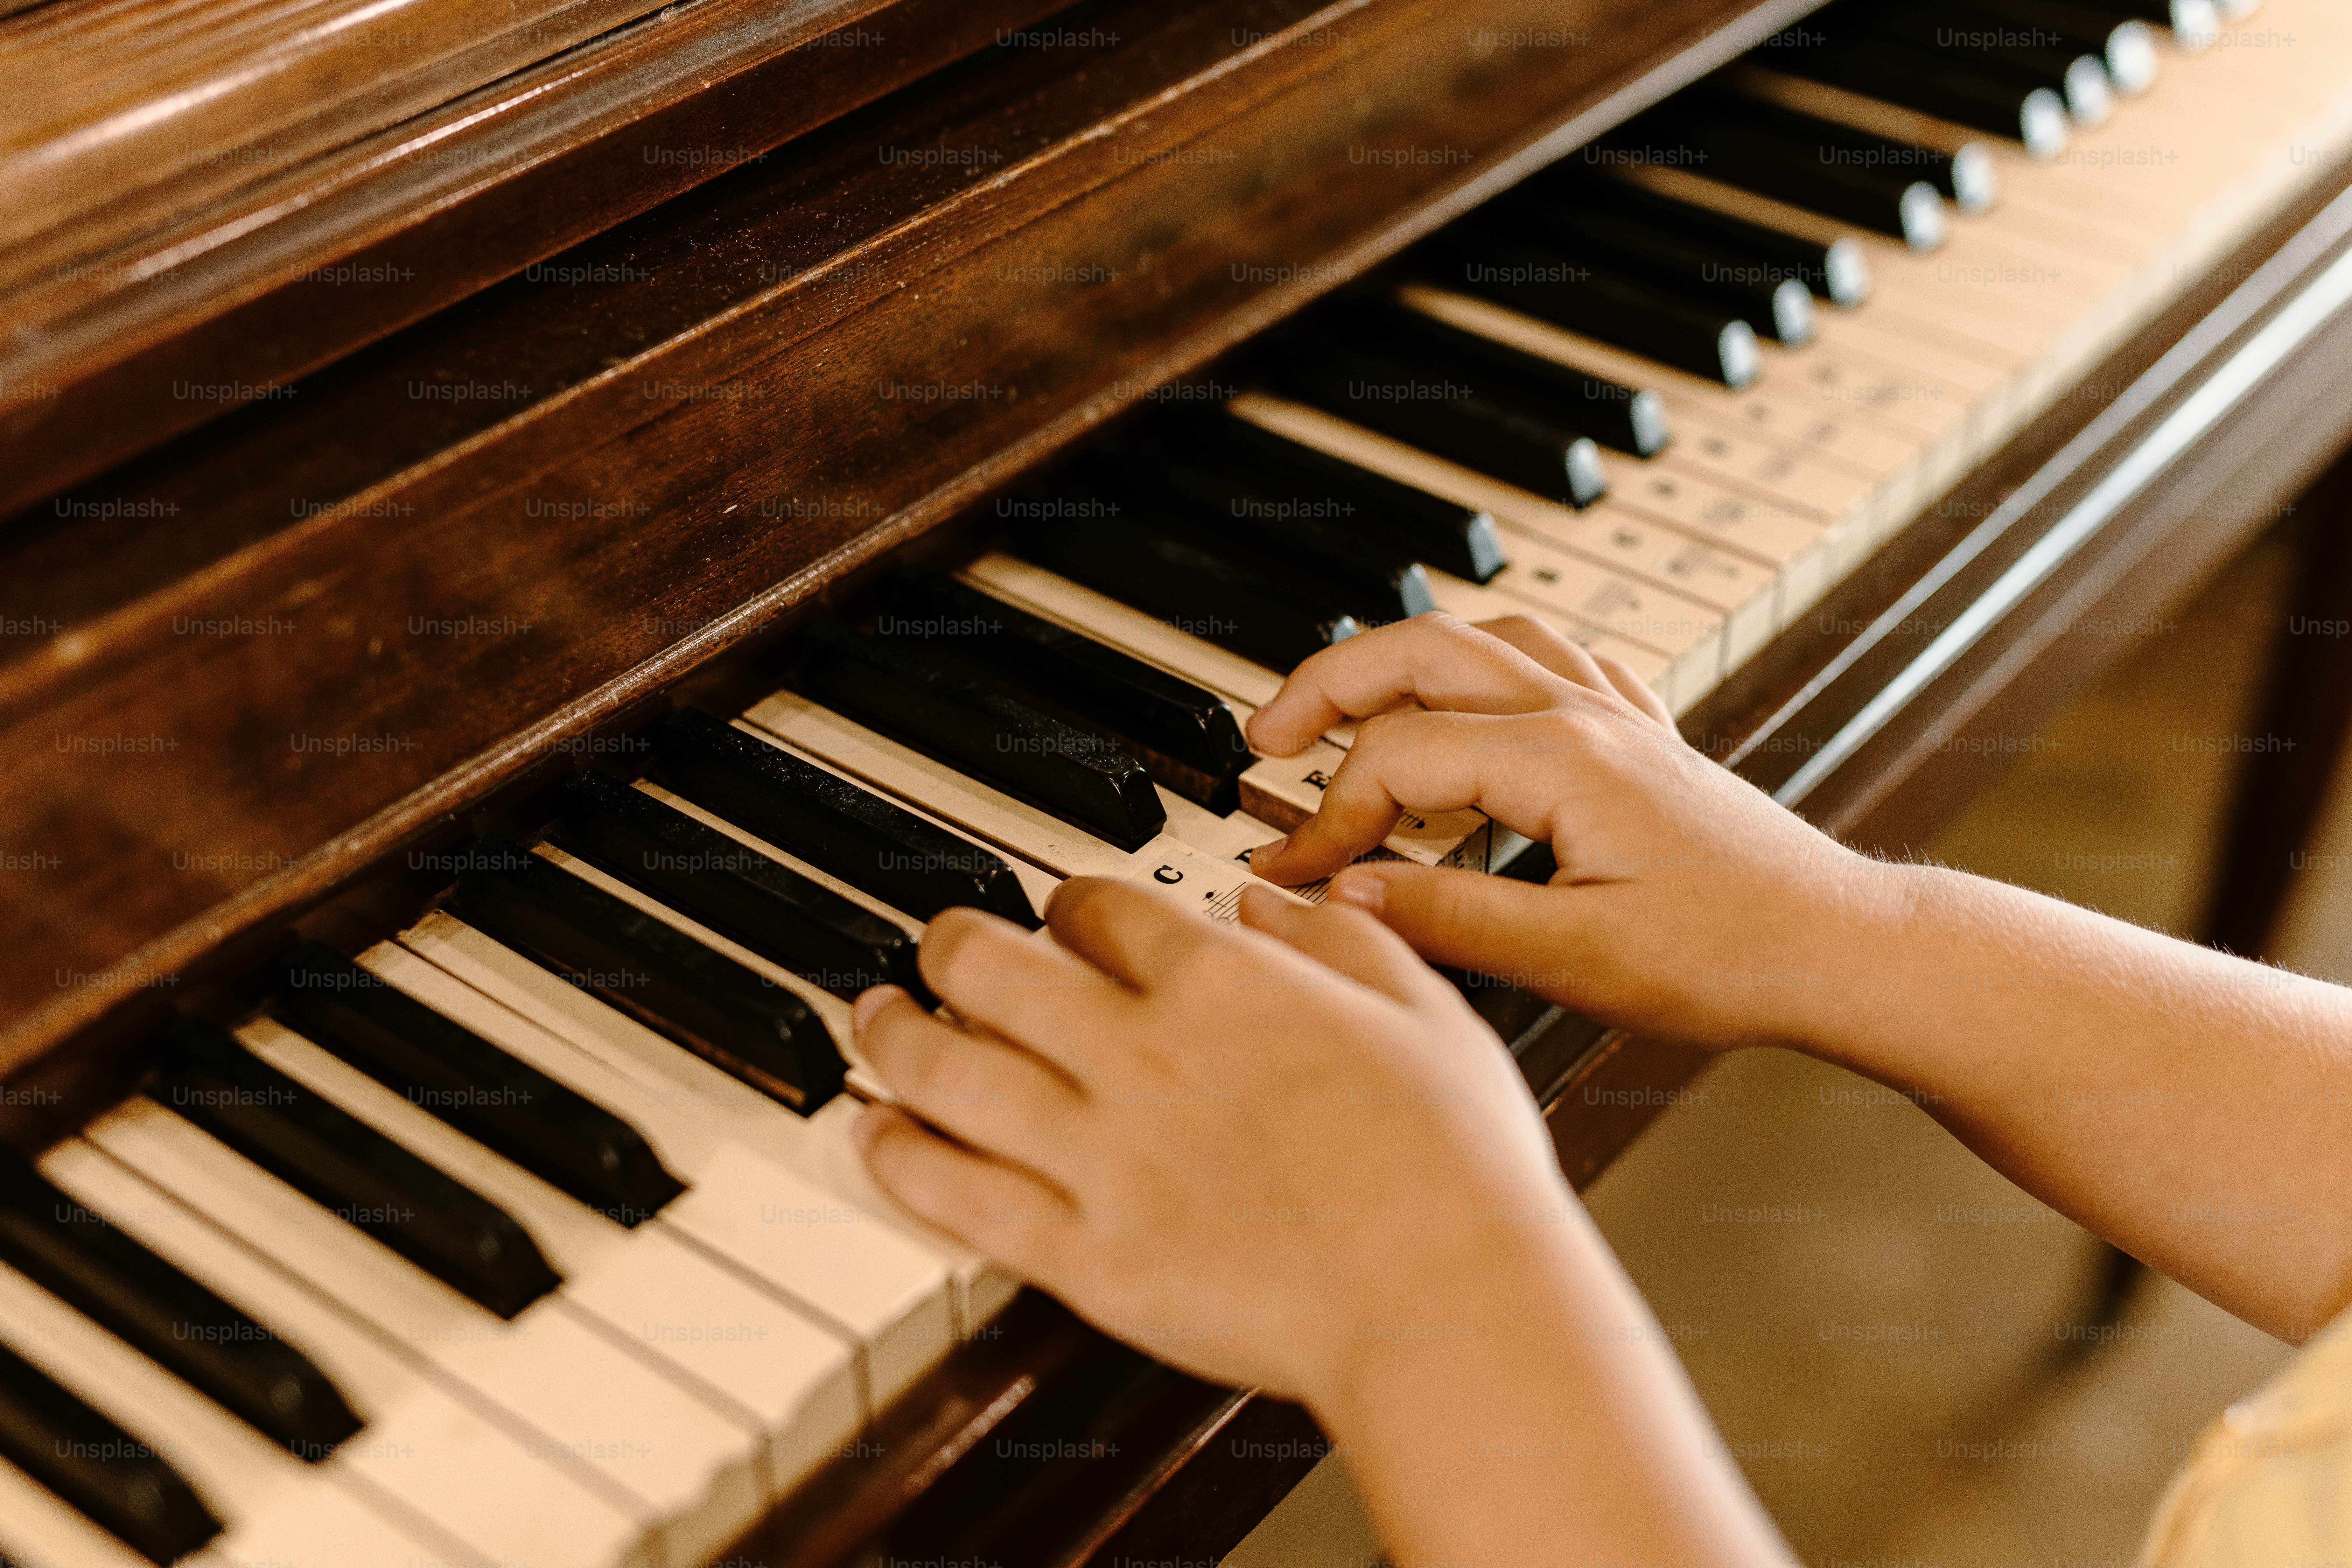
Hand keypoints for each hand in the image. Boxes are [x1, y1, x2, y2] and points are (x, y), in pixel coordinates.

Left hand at [849, 876, 1798, 1567]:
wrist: (1446, 1299)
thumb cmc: (1458, 1165)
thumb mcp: (1426, 1009)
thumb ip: (1342, 942)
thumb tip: (1271, 904)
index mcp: (1224, 984)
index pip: (1102, 907)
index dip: (1066, 901)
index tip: (1059, 913)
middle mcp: (1145, 1054)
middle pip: (997, 968)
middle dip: (950, 944)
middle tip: (934, 945)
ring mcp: (1106, 1158)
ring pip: (952, 1070)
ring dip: (897, 1034)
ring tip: (875, 1018)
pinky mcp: (1089, 1257)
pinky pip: (962, 1194)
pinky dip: (903, 1157)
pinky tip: (878, 1134)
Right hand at [1244, 612, 1890, 1050]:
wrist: (1842, 949)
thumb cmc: (1732, 958)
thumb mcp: (1576, 958)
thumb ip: (1449, 918)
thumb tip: (1342, 893)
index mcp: (1562, 759)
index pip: (1396, 760)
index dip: (1325, 821)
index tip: (1288, 880)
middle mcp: (1587, 716)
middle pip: (1423, 650)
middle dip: (1327, 685)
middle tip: (1264, 737)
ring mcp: (1618, 719)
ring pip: (1485, 638)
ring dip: (1401, 660)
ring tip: (1344, 707)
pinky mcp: (1642, 740)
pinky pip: (1553, 661)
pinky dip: (1488, 664)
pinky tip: (1472, 702)